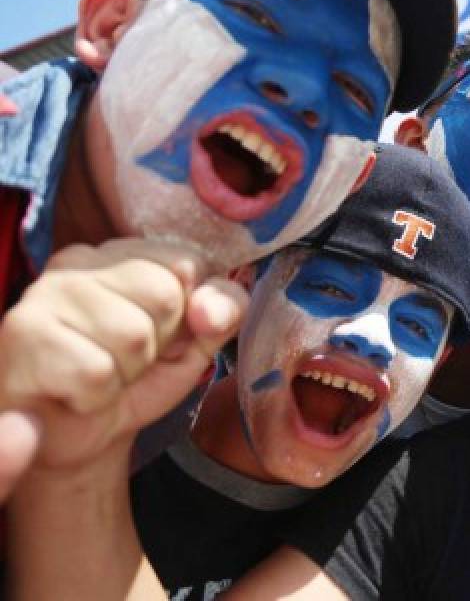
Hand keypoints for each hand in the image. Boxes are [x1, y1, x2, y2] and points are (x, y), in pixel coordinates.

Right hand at [0, 239, 246, 476]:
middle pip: (163, 295)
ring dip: (126, 373)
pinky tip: (74, 392)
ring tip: (99, 375)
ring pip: (132, 335)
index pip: (185, 263)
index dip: (186, 315)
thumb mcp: (196, 344)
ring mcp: (45, 293)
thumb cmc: (136, 380)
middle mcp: (78, 261)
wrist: (80, 437)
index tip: (158, 335)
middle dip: (157, 344)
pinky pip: (97, 373)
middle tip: (124, 360)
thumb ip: (224, 312)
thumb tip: (208, 308)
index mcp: (123, 253)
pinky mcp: (23, 334)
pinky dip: (97, 396)